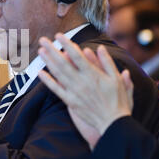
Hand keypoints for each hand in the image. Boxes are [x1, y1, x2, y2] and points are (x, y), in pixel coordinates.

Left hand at [37, 33, 133, 148]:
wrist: (113, 123)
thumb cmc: (119, 100)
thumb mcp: (118, 79)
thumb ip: (107, 63)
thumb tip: (100, 48)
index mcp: (93, 74)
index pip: (77, 56)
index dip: (66, 44)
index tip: (59, 35)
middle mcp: (81, 82)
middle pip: (63, 63)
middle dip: (52, 50)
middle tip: (43, 40)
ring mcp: (74, 92)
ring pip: (58, 74)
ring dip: (48, 62)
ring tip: (40, 51)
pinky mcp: (70, 101)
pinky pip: (56, 90)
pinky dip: (48, 81)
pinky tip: (40, 73)